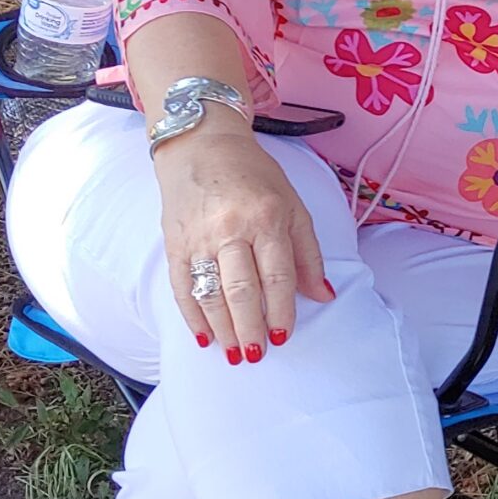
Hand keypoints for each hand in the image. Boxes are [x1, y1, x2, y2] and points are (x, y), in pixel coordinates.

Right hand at [153, 125, 334, 363]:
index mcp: (267, 219)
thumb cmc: (255, 176)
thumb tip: (323, 295)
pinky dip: (193, 315)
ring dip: (224, 329)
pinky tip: (204, 336)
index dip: (282, 310)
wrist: (201, 144)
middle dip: (251, 328)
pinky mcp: (174, 243)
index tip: (284, 336)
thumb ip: (308, 252)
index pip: (278, 276)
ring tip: (235, 353)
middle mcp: (231, 230)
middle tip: (258, 354)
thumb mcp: (293, 205)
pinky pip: (182, 287)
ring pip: (211, 294)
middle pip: (243, 290)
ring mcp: (199, 238)